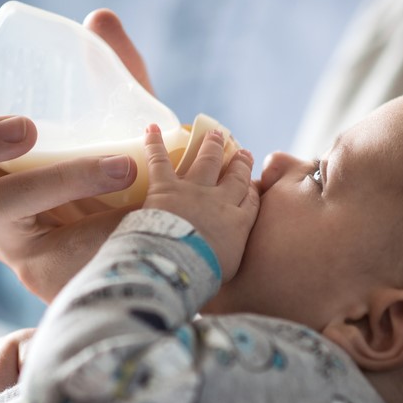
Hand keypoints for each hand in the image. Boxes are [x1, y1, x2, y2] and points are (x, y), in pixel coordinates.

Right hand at [0, 10, 152, 300]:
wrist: (170, 239)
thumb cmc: (134, 175)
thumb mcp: (125, 118)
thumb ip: (116, 72)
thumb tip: (99, 18)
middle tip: (24, 127)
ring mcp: (5, 230)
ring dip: (62, 175)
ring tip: (120, 164)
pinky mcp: (33, 262)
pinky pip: (43, 232)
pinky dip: (81, 200)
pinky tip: (123, 179)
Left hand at [142, 125, 258, 281]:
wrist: (178, 264)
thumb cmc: (201, 275)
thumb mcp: (227, 270)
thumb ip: (228, 258)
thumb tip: (222, 261)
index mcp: (237, 223)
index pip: (249, 200)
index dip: (250, 189)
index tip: (251, 182)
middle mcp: (220, 201)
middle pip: (234, 177)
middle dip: (239, 164)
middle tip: (242, 153)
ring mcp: (193, 190)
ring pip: (206, 161)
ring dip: (211, 146)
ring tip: (215, 134)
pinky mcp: (165, 186)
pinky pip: (159, 159)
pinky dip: (154, 143)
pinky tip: (152, 128)